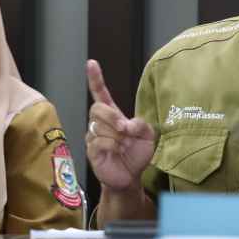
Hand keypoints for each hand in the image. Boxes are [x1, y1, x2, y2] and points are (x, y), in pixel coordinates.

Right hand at [86, 60, 155, 191]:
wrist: (131, 175)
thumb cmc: (137, 153)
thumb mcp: (147, 135)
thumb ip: (141, 124)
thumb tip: (126, 124)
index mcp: (113, 114)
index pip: (100, 93)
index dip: (96, 79)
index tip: (91, 63)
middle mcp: (100, 123)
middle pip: (97, 108)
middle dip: (112, 117)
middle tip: (126, 129)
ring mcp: (93, 136)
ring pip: (100, 126)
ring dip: (117, 136)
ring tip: (124, 145)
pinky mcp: (90, 150)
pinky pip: (99, 141)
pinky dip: (113, 145)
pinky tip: (118, 151)